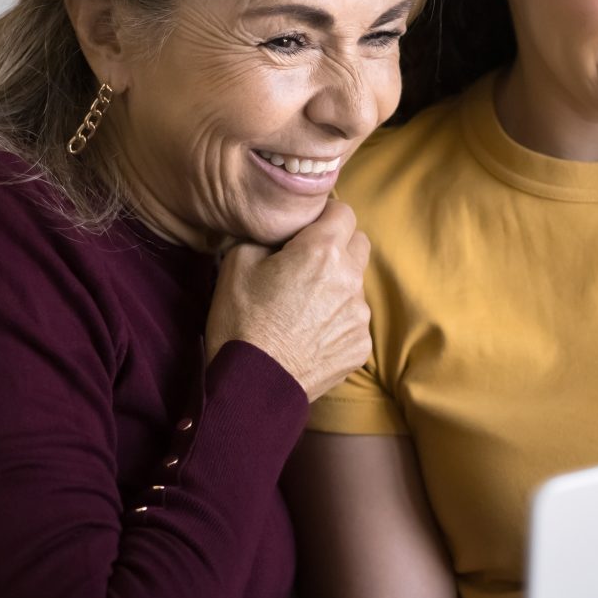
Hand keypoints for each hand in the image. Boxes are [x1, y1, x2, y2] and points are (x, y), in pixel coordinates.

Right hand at [206, 200, 371, 398]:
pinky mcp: (361, 346)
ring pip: (356, 285)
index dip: (324, 217)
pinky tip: (309, 334)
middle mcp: (350, 280)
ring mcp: (359, 316)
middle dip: (337, 246)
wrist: (252, 385)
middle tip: (305, 264)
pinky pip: (354, 321)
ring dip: (337, 286)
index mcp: (322, 252)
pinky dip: (336, 321)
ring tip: (302, 307)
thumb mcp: (237, 262)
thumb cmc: (240, 322)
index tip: (307, 230)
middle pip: (358, 244)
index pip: (343, 212)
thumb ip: (267, 236)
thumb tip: (280, 235)